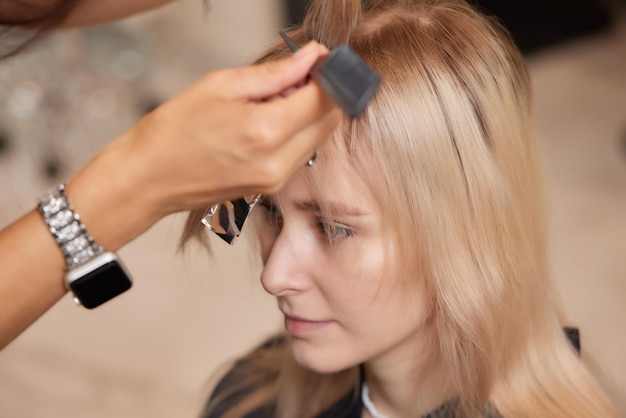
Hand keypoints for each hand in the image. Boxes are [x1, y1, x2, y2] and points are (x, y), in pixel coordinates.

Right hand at [66, 41, 338, 249]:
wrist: (148, 178)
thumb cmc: (174, 130)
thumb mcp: (221, 85)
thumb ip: (275, 73)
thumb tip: (311, 57)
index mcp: (266, 130)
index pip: (325, 97)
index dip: (329, 73)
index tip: (319, 59)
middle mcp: (279, 161)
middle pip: (330, 120)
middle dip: (324, 92)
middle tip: (297, 75)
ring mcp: (278, 179)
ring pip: (320, 137)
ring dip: (311, 113)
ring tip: (275, 99)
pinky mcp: (273, 188)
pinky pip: (303, 153)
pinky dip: (299, 132)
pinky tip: (271, 121)